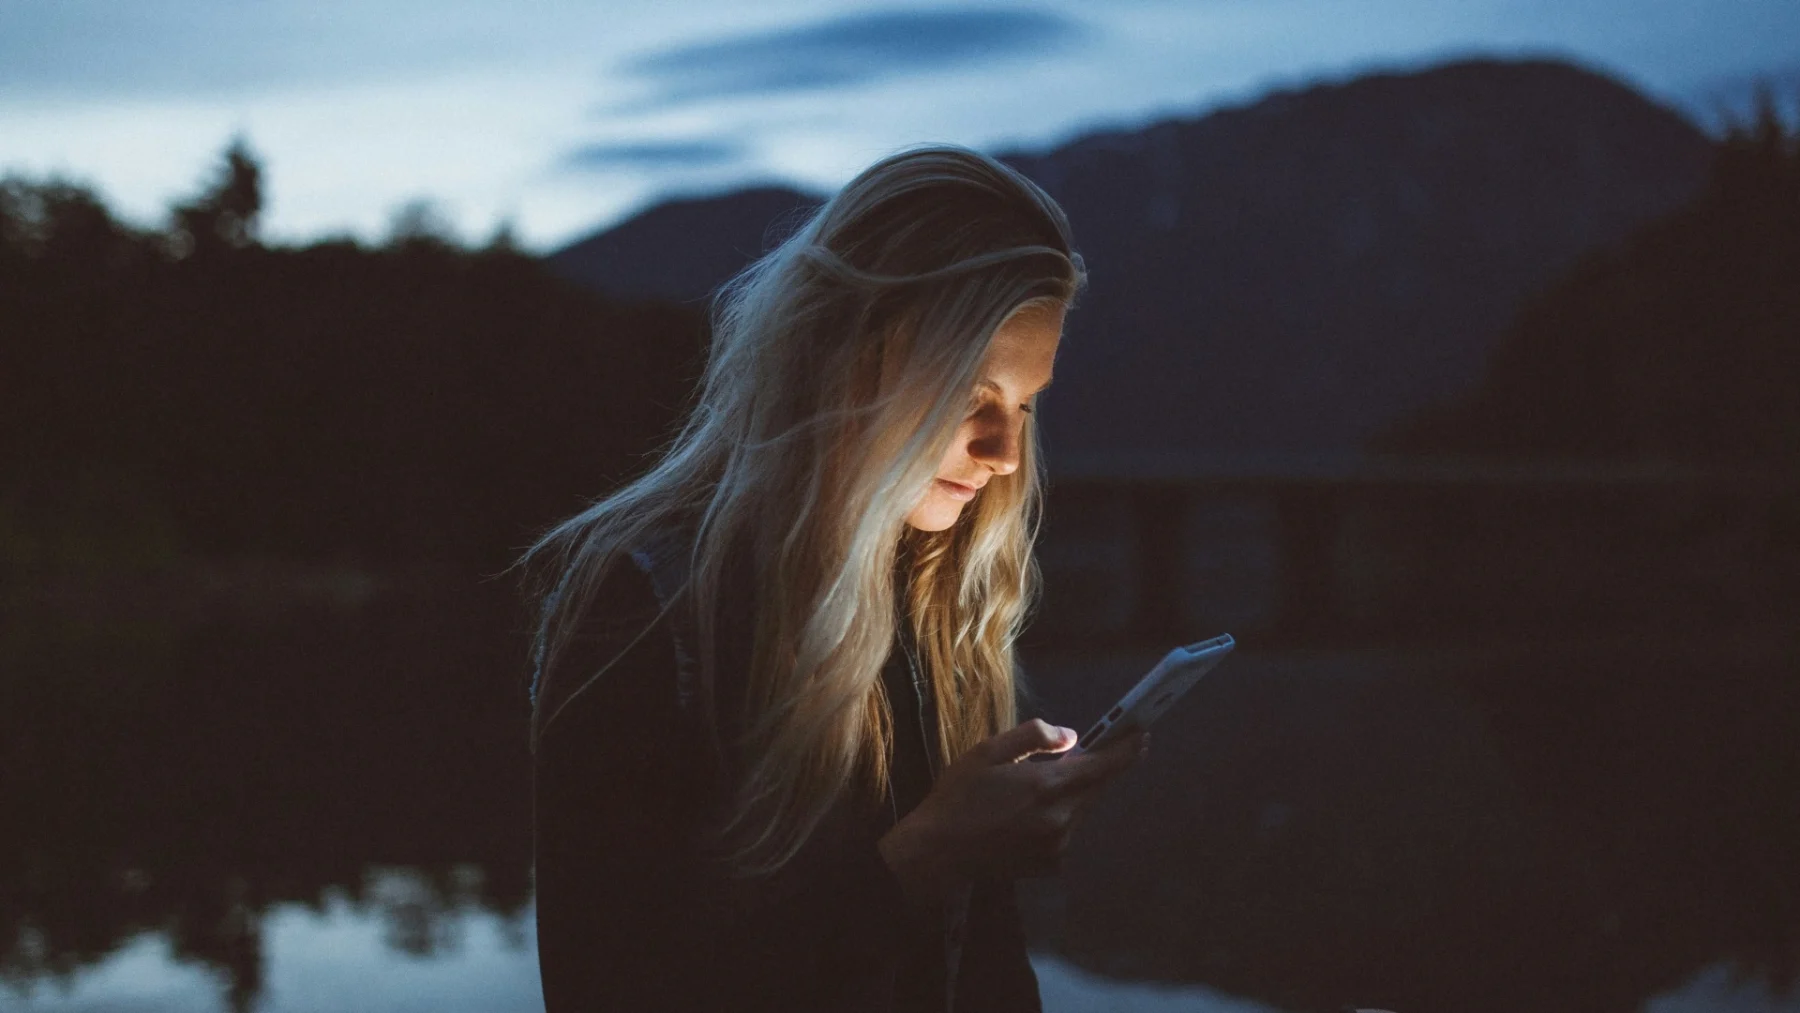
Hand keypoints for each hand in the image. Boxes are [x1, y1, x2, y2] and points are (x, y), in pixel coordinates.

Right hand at [877, 718, 1147, 904]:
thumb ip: (1034, 737)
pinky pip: (1066, 833)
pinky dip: (1056, 820)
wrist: (940, 851)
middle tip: (1083, 754)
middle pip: (1096, 788)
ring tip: (1031, 791)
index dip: (1126, 749)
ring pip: (1080, 810)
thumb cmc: (959, 796)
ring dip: (1071, 795)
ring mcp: (1058, 845)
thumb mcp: (988, 751)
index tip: (1143, 735)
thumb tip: (1071, 737)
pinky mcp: (1051, 865)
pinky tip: (1023, 818)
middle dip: (1095, 769)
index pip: (1103, 766)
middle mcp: (1060, 818)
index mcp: (1047, 786)